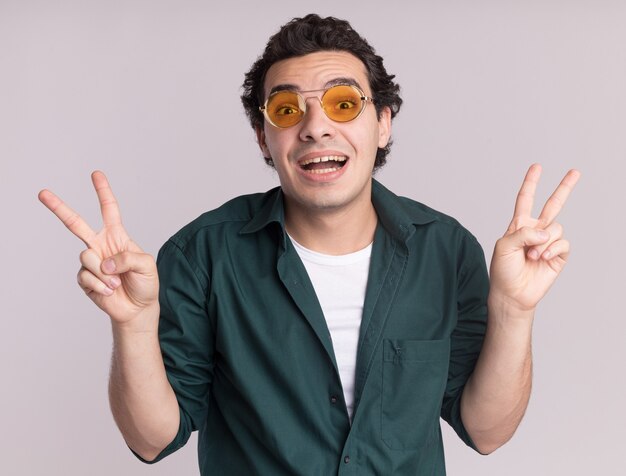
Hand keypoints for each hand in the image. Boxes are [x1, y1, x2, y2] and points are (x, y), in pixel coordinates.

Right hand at [39, 171, 158, 327]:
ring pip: (85, 256)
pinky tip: (110, 291)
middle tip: (42, 193)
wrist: (138, 309)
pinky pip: (87, 277)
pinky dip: (101, 286)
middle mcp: (100, 245)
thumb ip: (128, 258)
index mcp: (117, 236)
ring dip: (104, 273)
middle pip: (76, 223)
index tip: (96, 174)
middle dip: (59, 208)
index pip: (109, 210)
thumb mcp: (146, 265)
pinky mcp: (84, 279)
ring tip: (117, 283)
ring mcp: (91, 262)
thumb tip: (104, 262)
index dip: (103, 192)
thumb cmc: (145, 283)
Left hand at [489, 164, 580, 312]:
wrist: (512, 293)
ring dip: (543, 241)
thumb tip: (545, 231)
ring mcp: (548, 242)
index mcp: (519, 225)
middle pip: (553, 204)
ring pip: (556, 227)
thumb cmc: (503, 270)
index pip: (525, 199)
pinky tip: (542, 257)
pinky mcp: (558, 255)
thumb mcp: (504, 246)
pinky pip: (563, 242)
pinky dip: (552, 248)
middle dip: (564, 188)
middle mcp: (536, 231)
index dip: (531, 183)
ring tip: (531, 255)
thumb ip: (522, 233)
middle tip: (575, 172)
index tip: (536, 167)